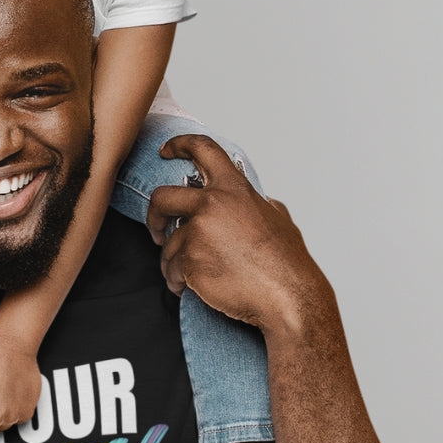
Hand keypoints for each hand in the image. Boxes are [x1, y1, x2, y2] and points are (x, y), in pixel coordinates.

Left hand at [145, 135, 331, 337]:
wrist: (288, 297)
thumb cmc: (287, 263)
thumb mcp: (279, 219)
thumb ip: (259, 205)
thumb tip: (260, 202)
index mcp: (234, 189)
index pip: (202, 149)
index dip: (180, 145)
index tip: (166, 150)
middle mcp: (211, 205)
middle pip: (161, 198)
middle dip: (154, 215)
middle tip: (157, 230)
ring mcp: (198, 233)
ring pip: (168, 245)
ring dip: (174, 263)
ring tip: (190, 277)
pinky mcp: (189, 262)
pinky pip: (172, 270)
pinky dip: (178, 282)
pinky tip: (192, 289)